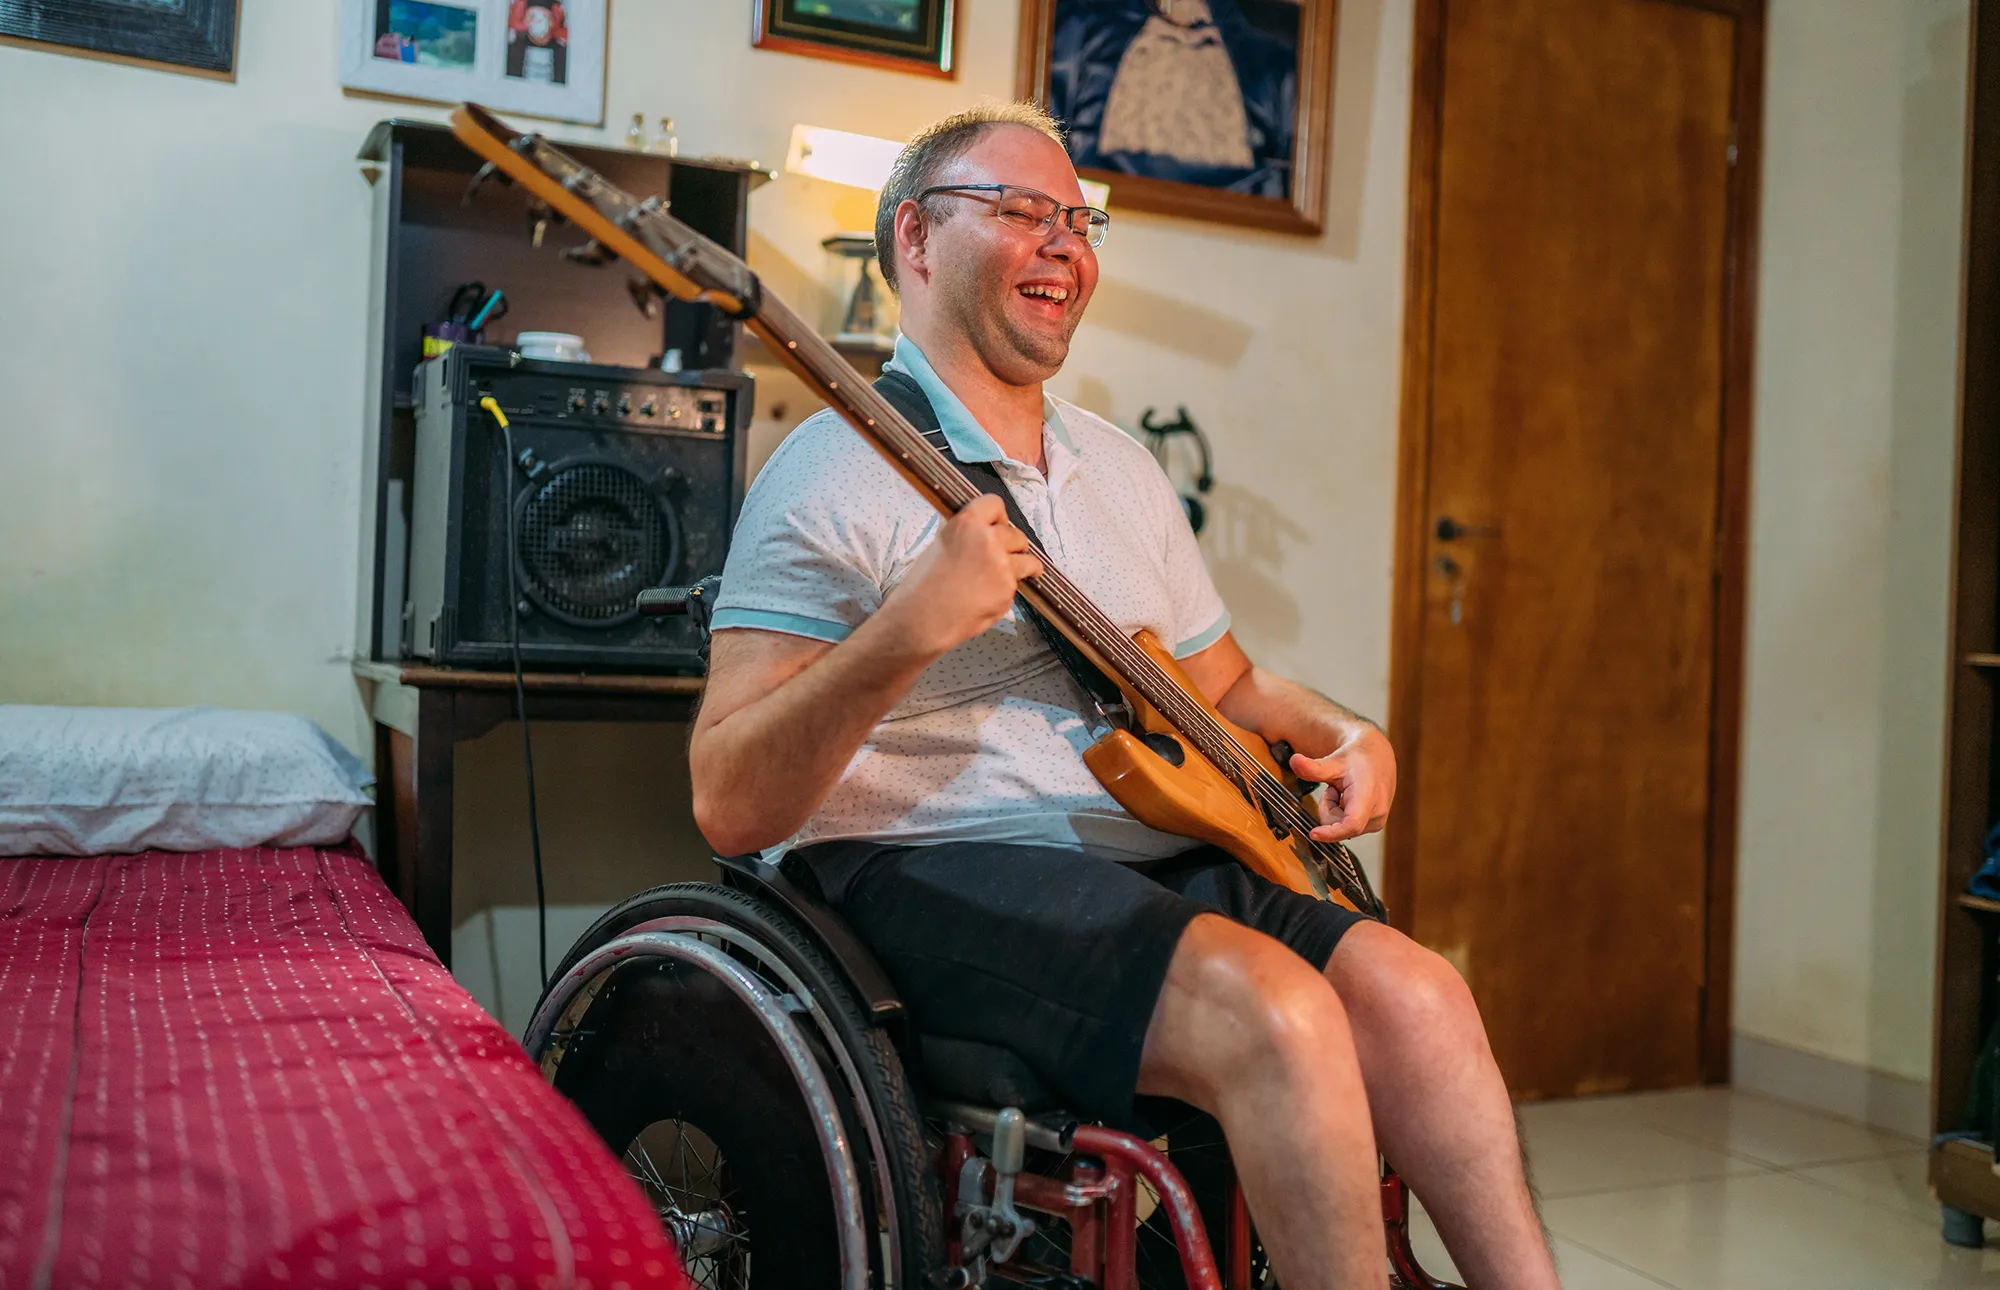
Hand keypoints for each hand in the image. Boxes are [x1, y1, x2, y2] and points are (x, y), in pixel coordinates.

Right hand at [878, 494, 1042, 658]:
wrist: (922, 619)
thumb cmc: (922, 584)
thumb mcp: (939, 543)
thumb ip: (965, 533)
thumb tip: (980, 529)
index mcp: (968, 523)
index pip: (995, 504)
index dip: (997, 516)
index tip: (997, 525)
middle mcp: (989, 541)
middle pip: (1016, 534)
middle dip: (1012, 544)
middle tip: (1000, 555)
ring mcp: (1002, 567)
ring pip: (1027, 561)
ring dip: (1023, 566)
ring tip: (1010, 574)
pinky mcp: (1007, 591)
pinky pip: (1015, 586)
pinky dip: (1006, 590)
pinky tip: (987, 597)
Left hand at [1290, 726, 1396, 841]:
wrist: (1377, 757)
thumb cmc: (1359, 759)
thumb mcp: (1334, 761)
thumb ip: (1313, 767)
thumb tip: (1294, 761)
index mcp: (1368, 796)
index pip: (1351, 824)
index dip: (1332, 833)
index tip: (1314, 833)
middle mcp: (1376, 813)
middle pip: (1337, 824)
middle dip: (1328, 808)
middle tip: (1334, 788)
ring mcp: (1377, 821)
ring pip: (1341, 828)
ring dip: (1335, 810)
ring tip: (1344, 792)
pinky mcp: (1374, 825)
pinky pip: (1347, 828)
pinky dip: (1342, 814)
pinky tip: (1349, 799)